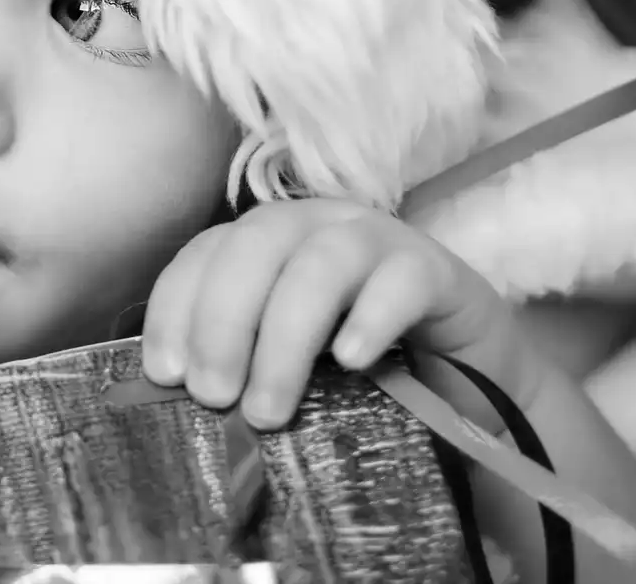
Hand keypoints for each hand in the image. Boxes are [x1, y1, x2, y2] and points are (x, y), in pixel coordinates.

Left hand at [140, 198, 515, 429]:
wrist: (469, 385)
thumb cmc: (360, 374)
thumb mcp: (287, 368)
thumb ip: (238, 365)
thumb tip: (179, 394)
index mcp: (269, 240)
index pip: (206, 252)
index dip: (177, 307)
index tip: (165, 374)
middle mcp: (317, 225)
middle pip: (255, 246)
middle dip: (223, 321)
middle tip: (214, 396)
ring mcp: (380, 241)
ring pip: (321, 264)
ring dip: (285, 338)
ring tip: (268, 409)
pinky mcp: (439, 272)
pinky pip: (401, 281)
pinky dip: (369, 319)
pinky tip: (350, 363)